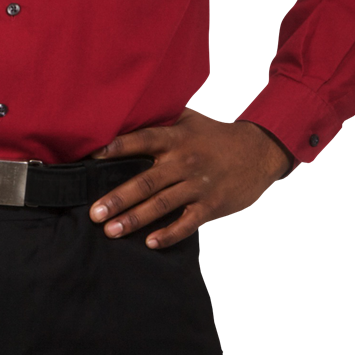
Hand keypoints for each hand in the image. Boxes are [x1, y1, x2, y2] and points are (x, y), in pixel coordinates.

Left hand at [89, 106, 294, 247]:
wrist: (260, 152)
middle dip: (118, 198)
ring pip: (162, 204)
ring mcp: (199, 185)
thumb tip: (129, 112)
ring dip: (135, 219)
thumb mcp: (192, 120)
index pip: (144, 140)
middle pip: (147, 181)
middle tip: (95, 212)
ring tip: (111, 231)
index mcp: (177, 139)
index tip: (93, 156)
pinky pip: (187, 223)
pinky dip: (169, 234)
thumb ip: (163, 119)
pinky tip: (150, 243)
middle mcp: (185, 161)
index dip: (118, 147)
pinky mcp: (212, 205)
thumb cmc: (218, 136)